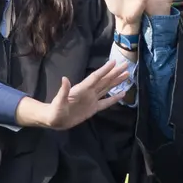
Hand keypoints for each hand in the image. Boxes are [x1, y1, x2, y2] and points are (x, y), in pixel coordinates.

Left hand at [16, 59, 130, 129]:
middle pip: (104, 80)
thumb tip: (64, 78)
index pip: (95, 77)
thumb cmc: (55, 110)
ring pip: (107, 88)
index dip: (104, 70)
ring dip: (116, 82)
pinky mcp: (93, 109)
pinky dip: (114, 98)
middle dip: (115, 73)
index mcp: (82, 89)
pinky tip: (122, 94)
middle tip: (126, 65)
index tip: (113, 62)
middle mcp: (89, 92)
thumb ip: (63, 91)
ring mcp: (92, 100)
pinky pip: (106, 102)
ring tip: (126, 75)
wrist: (55, 120)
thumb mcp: (58, 101)